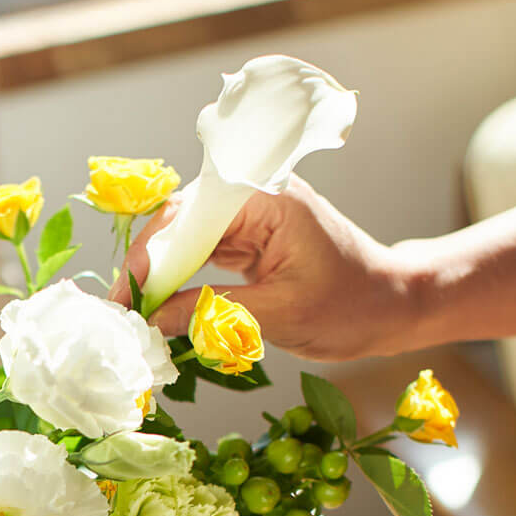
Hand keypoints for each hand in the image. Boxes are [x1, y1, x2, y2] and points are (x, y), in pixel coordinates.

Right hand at [109, 175, 412, 361]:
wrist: (392, 305)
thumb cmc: (352, 306)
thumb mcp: (279, 315)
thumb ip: (212, 313)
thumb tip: (154, 321)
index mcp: (266, 196)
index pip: (187, 216)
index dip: (150, 258)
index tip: (127, 300)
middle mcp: (254, 195)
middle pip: (179, 222)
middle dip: (148, 268)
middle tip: (123, 313)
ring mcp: (250, 215)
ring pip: (184, 238)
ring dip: (160, 277)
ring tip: (135, 314)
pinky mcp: (248, 238)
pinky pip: (200, 253)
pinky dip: (180, 281)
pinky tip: (162, 307)